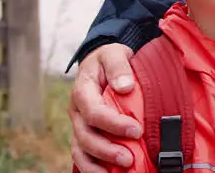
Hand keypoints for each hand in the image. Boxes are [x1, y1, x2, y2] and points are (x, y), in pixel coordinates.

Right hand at [69, 43, 140, 171]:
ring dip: (99, 163)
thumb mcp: (114, 53)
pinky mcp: (84, 133)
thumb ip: (118, 67)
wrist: (101, 62)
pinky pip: (82, 154)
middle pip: (85, 136)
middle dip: (107, 150)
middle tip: (129, 159)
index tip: (137, 130)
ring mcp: (78, 124)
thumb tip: (125, 86)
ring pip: (81, 149)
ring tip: (121, 169)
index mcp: (83, 90)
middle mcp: (77, 111)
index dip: (114, 124)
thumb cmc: (109, 59)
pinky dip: (92, 167)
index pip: (94, 112)